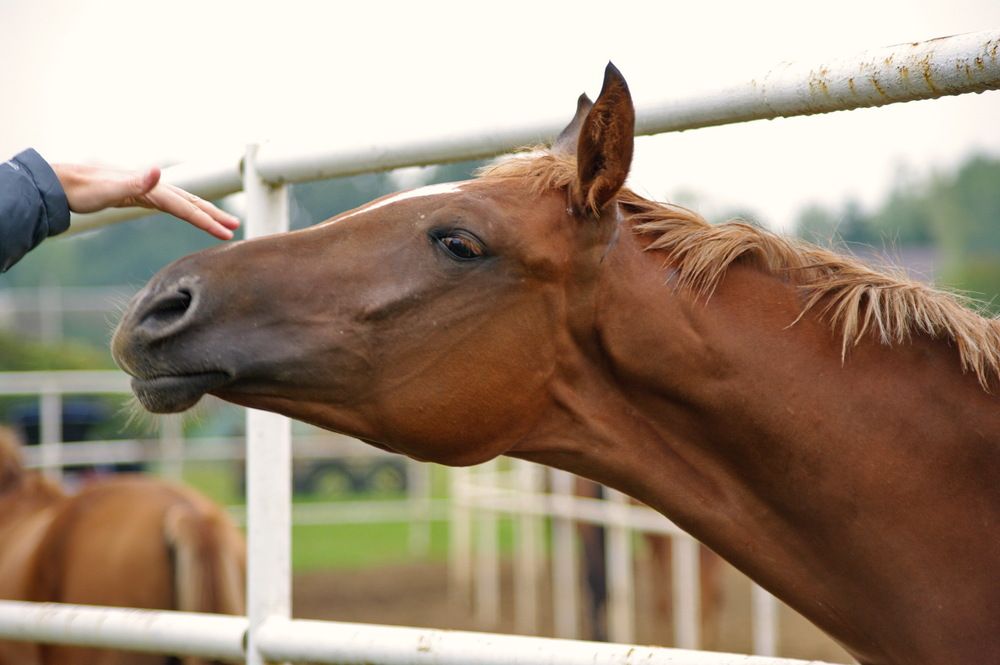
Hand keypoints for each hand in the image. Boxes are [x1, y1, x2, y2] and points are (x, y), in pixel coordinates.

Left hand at [53, 163, 239, 239]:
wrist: (60, 182)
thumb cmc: (81, 189)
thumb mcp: (106, 189)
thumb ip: (134, 181)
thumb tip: (159, 171)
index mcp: (150, 188)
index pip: (185, 206)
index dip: (206, 220)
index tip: (227, 232)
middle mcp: (152, 186)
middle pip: (190, 202)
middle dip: (213, 216)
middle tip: (235, 228)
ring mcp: (146, 190)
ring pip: (183, 202)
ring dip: (203, 212)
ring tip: (221, 224)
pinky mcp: (139, 195)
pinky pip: (171, 204)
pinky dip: (186, 209)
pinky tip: (189, 214)